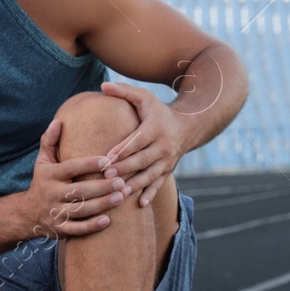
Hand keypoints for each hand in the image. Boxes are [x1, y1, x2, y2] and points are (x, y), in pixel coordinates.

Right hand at [23, 119, 129, 237]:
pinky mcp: (60, 230)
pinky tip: (108, 221)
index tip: (108, 161)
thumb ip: (50, 142)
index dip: (89, 164)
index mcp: (50, 175)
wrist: (27, 213)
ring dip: (102, 205)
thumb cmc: (43, 182)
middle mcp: (52, 194)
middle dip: (102, 187)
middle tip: (122, 182)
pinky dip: (91, 226)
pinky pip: (77, 230)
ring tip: (121, 197)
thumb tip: (58, 122)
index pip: (71, 168)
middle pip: (79, 191)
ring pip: (81, 210)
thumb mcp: (42, 162)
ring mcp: (56, 213)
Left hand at [98, 81, 187, 206]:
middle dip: (125, 169)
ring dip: (135, 185)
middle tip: (107, 177)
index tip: (107, 159)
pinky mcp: (168, 170)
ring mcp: (167, 160)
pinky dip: (150, 194)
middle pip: (142, 160)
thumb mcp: (144, 97)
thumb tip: (102, 85)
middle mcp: (163, 146)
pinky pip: (159, 184)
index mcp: (154, 128)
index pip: (137, 141)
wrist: (187, 126)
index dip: (123, 150)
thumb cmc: (158, 111)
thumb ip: (124, 91)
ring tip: (119, 193)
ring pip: (150, 175)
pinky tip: (140, 205)